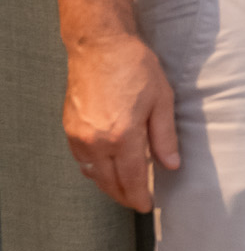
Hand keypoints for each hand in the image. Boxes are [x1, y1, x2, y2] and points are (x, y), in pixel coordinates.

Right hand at [63, 31, 179, 211]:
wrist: (99, 44)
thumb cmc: (134, 66)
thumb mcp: (161, 100)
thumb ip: (165, 137)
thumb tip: (171, 165)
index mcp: (122, 136)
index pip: (132, 180)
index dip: (140, 197)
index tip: (146, 206)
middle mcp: (96, 141)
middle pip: (109, 183)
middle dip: (124, 196)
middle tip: (136, 202)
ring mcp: (79, 135)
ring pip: (92, 174)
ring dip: (107, 185)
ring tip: (123, 188)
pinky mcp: (68, 127)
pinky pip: (80, 159)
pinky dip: (93, 169)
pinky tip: (105, 167)